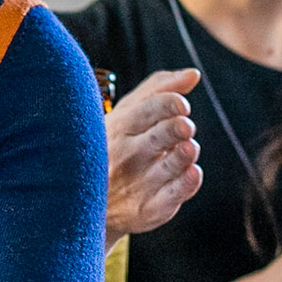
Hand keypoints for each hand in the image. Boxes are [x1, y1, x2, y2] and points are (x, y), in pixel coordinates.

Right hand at [104, 69, 203, 244]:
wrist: (87, 199)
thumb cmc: (114, 145)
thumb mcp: (127, 113)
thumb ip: (159, 90)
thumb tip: (193, 74)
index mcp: (121, 127)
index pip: (146, 110)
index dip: (168, 104)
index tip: (183, 105)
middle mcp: (128, 155)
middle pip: (159, 137)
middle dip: (176, 128)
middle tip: (186, 126)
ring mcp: (139, 182)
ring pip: (170, 166)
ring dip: (184, 155)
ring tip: (189, 148)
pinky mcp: (150, 208)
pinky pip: (174, 195)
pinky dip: (188, 182)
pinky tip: (192, 172)